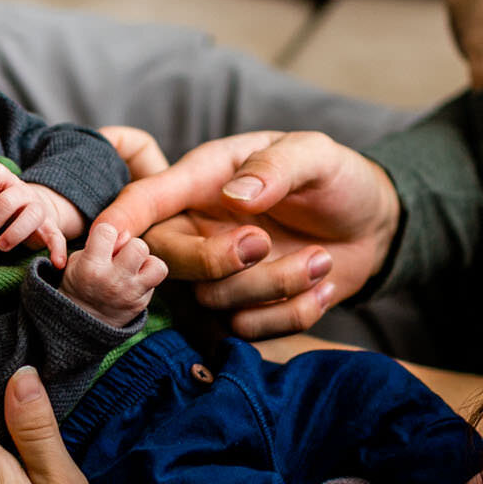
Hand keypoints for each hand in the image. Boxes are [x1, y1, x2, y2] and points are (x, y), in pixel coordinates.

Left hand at [0, 163, 80, 266]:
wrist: (31, 211)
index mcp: (5, 180)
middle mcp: (23, 192)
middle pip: (8, 201)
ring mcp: (38, 209)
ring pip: (33, 215)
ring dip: (14, 234)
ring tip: (1, 245)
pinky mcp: (49, 228)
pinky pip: (56, 237)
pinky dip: (58, 249)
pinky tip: (57, 263)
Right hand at [61, 222, 166, 325]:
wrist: (81, 322)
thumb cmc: (80, 282)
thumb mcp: (78, 260)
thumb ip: (103, 244)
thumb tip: (127, 235)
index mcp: (90, 267)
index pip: (107, 232)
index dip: (106, 233)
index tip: (103, 243)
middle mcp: (112, 280)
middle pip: (139, 246)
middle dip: (132, 246)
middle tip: (123, 256)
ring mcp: (129, 293)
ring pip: (156, 265)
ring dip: (147, 262)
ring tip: (135, 266)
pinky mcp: (140, 303)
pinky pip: (156, 279)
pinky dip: (150, 275)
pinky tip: (138, 277)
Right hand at [93, 130, 400, 338]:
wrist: (372, 224)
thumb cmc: (334, 178)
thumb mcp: (314, 155)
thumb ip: (276, 167)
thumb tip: (236, 197)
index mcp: (204, 180)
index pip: (148, 199)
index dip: (121, 217)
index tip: (110, 237)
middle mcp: (201, 227)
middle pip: (167, 259)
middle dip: (214, 261)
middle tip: (265, 242)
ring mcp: (221, 273)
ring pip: (214, 299)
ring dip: (274, 285)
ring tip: (322, 259)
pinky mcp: (246, 309)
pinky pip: (248, 329)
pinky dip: (293, 313)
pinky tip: (324, 284)